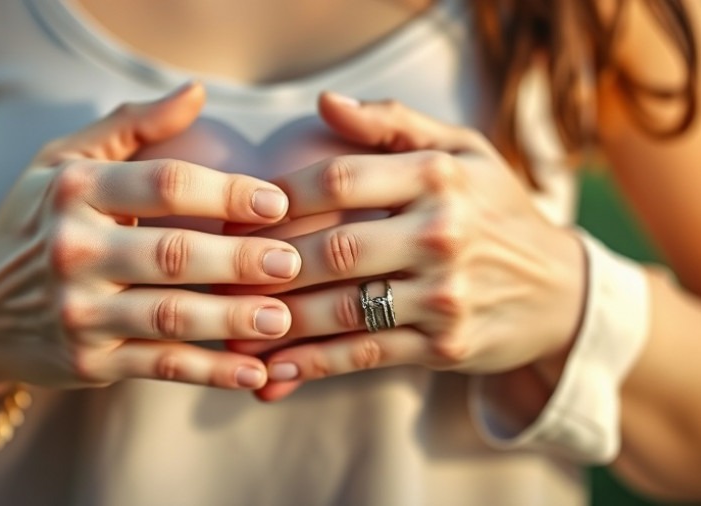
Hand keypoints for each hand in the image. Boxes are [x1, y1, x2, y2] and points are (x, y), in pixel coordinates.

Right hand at [0, 84, 301, 411]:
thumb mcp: (63, 163)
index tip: (278, 201)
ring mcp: (78, 312)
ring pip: (171, 316)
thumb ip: (130, 126)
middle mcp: (73, 251)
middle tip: (293, 262)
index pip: (164, 185)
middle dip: (241, 259)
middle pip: (174, 254)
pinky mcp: (87, 362)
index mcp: (73, 191)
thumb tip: (196, 92)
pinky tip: (254, 373)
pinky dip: (211, 371)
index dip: (228, 191)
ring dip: (234, 320)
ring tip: (284, 318)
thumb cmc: (34, 225)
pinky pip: (160, 366)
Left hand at [229, 93, 584, 401]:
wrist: (560, 291)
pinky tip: (271, 372)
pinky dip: (312, 365)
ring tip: (226, 326)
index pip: (338, 180)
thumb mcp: (461, 152)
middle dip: (265, 264)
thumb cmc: (495, 211)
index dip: (276, 198)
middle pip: (333, 250)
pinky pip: (364, 355)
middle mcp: (444, 234)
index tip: (232, 212)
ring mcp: (446, 296)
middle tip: (214, 273)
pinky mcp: (445, 347)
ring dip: (277, 322)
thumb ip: (393, 124)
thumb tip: (326, 102)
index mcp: (439, 177)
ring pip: (342, 309)